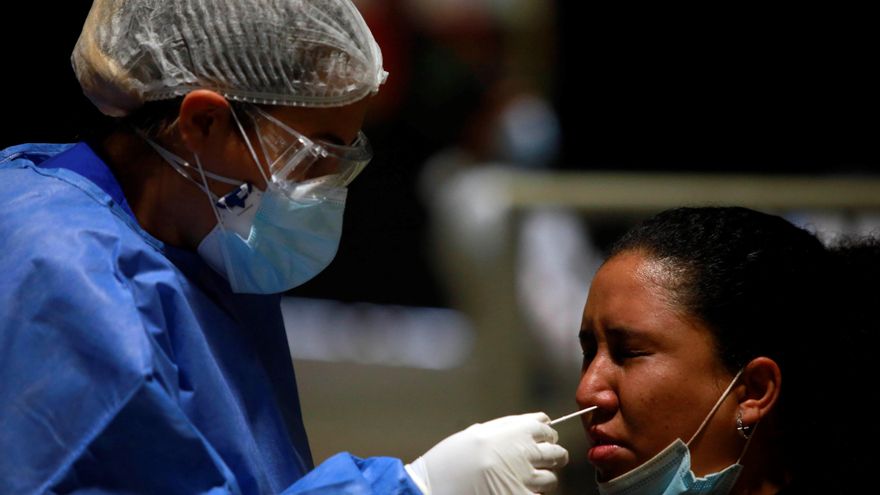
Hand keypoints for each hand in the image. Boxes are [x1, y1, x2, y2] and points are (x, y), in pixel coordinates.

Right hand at [405, 412, 567, 493]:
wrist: (437, 485)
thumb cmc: (451, 458)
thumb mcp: (477, 432)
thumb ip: (505, 428)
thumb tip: (528, 425)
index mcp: (517, 430)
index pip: (546, 428)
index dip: (544, 434)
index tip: (541, 438)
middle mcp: (527, 452)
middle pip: (556, 452)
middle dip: (552, 456)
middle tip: (544, 460)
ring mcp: (528, 478)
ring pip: (552, 479)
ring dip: (543, 479)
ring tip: (528, 481)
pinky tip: (520, 491)